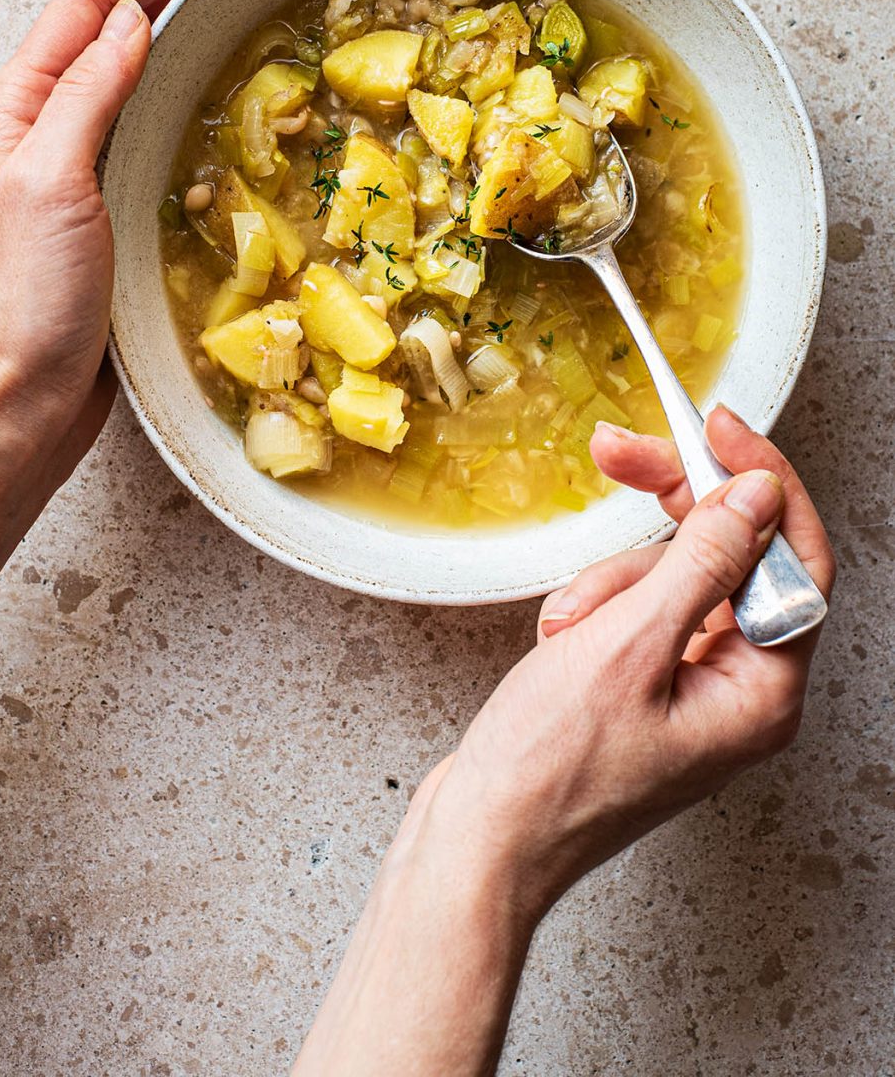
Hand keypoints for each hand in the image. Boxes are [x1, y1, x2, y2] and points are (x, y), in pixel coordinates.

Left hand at [0, 0, 240, 477]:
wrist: (19, 399)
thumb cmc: (26, 301)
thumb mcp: (51, 181)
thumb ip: (88, 94)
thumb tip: (131, 19)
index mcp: (18, 108)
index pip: (87, 5)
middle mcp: (42, 127)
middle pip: (108, 28)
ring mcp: (73, 167)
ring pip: (128, 75)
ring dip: (177, 32)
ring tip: (233, 7)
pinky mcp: (102, 208)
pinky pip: (143, 128)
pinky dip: (180, 95)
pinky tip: (213, 99)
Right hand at [295, 408, 834, 1074]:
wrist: (478, 842)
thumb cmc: (548, 773)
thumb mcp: (628, 646)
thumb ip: (703, 562)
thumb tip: (758, 498)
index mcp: (761, 692)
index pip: (794, 559)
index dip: (762, 482)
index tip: (718, 429)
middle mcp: (739, 691)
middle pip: (728, 558)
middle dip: (668, 513)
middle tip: (618, 450)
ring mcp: (689, 690)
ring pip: (669, 578)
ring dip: (610, 584)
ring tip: (567, 630)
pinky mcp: (643, 688)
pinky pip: (633, 610)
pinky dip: (591, 610)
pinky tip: (559, 643)